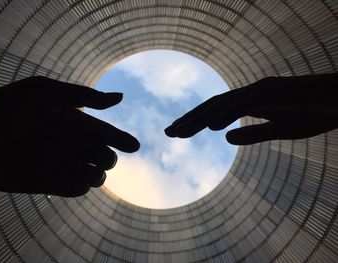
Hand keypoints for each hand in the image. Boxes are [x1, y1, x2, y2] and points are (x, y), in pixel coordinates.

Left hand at [0, 76, 139, 196]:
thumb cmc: (7, 107)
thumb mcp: (46, 93)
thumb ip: (84, 96)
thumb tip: (121, 97)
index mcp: (73, 122)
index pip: (105, 133)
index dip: (122, 139)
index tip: (134, 145)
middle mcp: (70, 144)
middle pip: (104, 156)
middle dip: (108, 158)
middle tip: (100, 155)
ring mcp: (60, 164)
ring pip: (95, 176)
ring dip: (97, 175)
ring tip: (87, 170)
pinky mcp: (48, 183)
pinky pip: (76, 189)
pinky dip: (79, 186)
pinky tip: (72, 179)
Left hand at [165, 74, 337, 144]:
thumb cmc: (315, 113)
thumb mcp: (280, 130)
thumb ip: (253, 133)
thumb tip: (224, 138)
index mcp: (251, 102)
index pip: (215, 111)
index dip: (194, 121)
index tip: (176, 133)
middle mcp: (252, 93)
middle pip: (213, 106)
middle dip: (189, 119)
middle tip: (168, 133)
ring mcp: (263, 90)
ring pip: (224, 104)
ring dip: (201, 117)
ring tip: (180, 132)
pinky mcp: (277, 91)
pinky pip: (247, 103)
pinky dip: (228, 113)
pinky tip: (212, 126)